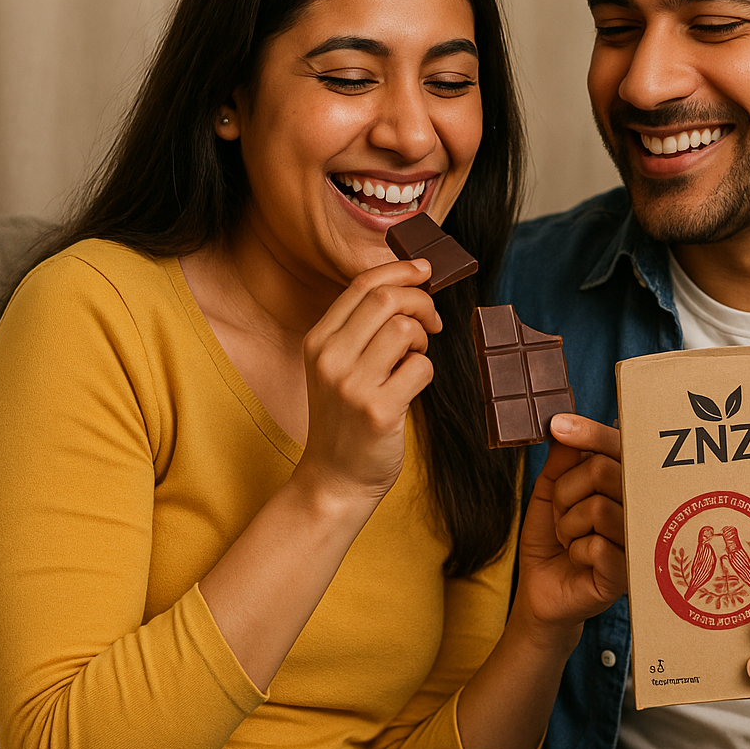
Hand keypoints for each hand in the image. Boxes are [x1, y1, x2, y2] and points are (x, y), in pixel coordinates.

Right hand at [295, 258, 440, 503]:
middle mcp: (329, 358)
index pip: (362, 285)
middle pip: (386, 299)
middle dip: (421, 302)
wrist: (334, 478)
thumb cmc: (346, 418)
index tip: (426, 270)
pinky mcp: (378, 410)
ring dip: (423, 340)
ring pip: (405, 329)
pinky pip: (421, 367)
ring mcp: (351, 384)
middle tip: (431, 322)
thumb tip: (411, 285)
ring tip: (415, 359)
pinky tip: (411, 387)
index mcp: (318, 340)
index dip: (401, 270)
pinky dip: (425, 371)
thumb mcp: (338, 367)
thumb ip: (362, 329)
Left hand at [511, 414, 626, 641]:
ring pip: (598, 508)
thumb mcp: (549, 494)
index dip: (591, 432)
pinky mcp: (628, 573)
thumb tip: (565, 426)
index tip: (559, 425)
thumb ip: (561, 461)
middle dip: (566, 491)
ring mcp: (637, 539)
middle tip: (561, 512)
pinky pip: (598, 546)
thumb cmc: (551, 539)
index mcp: (623, 482)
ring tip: (569, 538)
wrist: (541, 590)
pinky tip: (578, 560)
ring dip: (568, 524)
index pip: (618, 446)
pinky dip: (575, 550)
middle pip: (604, 471)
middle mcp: (638, 506)